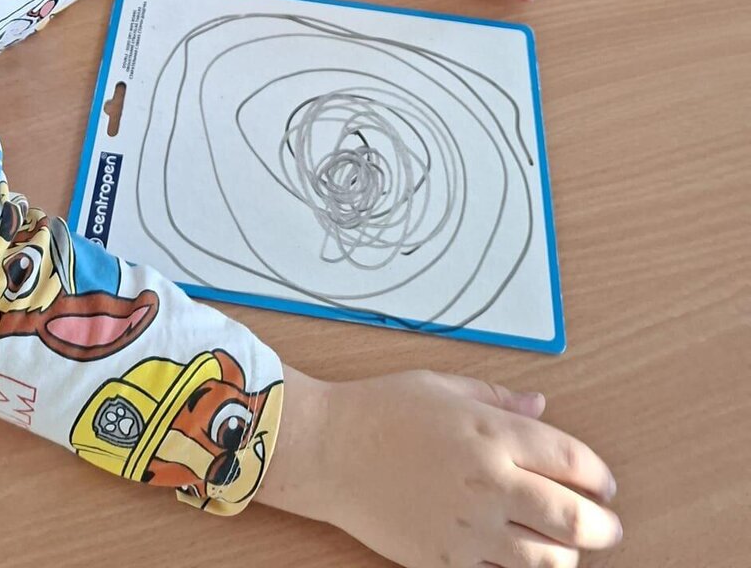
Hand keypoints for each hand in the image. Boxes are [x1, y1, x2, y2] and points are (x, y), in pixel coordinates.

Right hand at [323, 370, 620, 567]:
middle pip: (573, 518)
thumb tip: (541, 407)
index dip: (599, 476)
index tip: (604, 484)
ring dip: (567, 555)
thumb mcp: (443, 386)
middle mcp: (488, 482)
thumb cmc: (382, 409)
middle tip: (608, 527)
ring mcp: (468, 528)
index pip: (572, 460)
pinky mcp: (446, 560)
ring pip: (547, 560)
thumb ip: (498, 399)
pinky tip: (521, 561)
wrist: (329, 449)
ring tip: (565, 547)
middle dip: (602, 527)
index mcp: (490, 433)